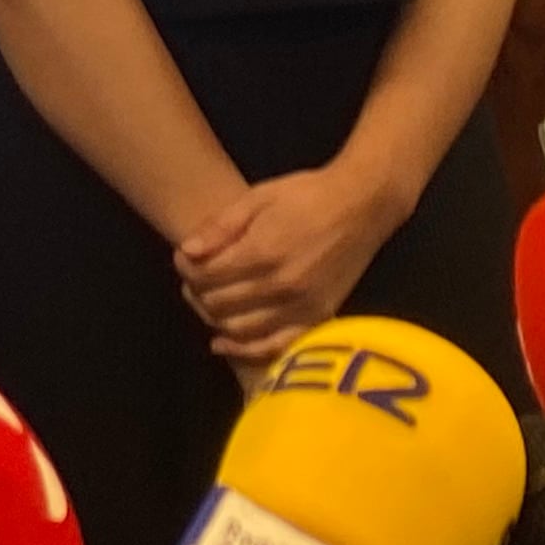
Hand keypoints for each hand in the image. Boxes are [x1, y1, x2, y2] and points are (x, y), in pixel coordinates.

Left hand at [172, 158, 406, 366]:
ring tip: (207, 303)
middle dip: (196, 292)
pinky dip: (246, 349)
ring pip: (241, 329)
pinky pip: (276, 346)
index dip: (186, 269)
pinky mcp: (319, 318)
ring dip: (215, 319)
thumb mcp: (257, 197)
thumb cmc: (307, 195)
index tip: (183, 259)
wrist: (361, 205)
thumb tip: (186, 251)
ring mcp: (302, 306)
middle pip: (220, 304)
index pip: (207, 276)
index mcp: (263, 251)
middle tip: (192, 280)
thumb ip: (220, 227)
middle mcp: (282, 285)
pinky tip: (224, 343)